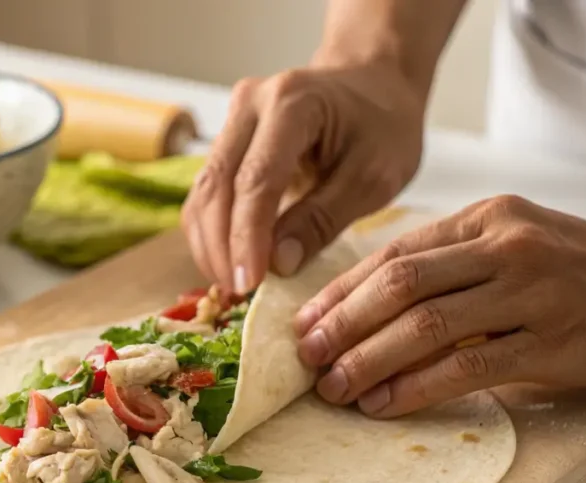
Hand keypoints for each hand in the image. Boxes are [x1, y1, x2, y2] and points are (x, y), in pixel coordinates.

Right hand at [181, 57, 424, 295]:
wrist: (374, 84)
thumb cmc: (383, 127)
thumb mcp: (372, 177)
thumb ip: (323, 219)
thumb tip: (277, 264)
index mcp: (292, 103)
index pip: (256, 180)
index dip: (247, 237)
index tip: (249, 284)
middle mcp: (250, 105)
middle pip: (216, 186)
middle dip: (222, 247)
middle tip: (238, 295)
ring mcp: (232, 120)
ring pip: (202, 193)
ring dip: (210, 244)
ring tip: (233, 286)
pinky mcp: (227, 142)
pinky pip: (207, 194)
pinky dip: (213, 232)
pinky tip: (230, 264)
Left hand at [294, 195, 585, 416]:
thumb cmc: (576, 271)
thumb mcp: (510, 245)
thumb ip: (448, 265)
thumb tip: (368, 307)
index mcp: (484, 219)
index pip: (393, 253)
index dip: (341, 292)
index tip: (303, 323)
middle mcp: (503, 246)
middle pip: (400, 285)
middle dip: (343, 325)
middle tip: (306, 359)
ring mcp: (530, 291)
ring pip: (427, 324)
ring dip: (370, 359)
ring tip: (334, 389)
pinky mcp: (553, 338)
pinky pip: (469, 365)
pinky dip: (418, 387)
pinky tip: (385, 405)